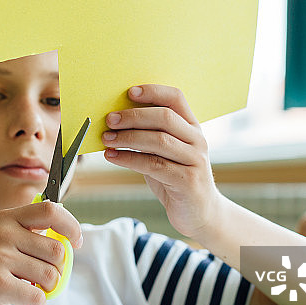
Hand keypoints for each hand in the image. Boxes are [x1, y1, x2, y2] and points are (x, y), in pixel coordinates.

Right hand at [0, 202, 81, 304]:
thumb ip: (20, 235)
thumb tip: (60, 244)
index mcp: (5, 218)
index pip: (51, 210)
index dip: (71, 226)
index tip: (75, 242)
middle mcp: (3, 233)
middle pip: (56, 251)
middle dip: (57, 271)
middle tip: (44, 280)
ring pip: (49, 276)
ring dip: (46, 290)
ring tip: (30, 294)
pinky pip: (37, 296)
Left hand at [101, 84, 218, 237]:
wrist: (199, 213)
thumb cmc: (175, 177)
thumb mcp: (164, 153)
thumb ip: (149, 135)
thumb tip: (114, 120)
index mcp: (192, 127)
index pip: (176, 98)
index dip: (153, 91)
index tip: (129, 92)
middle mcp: (197, 140)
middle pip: (165, 117)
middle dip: (133, 116)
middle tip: (109, 119)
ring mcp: (194, 160)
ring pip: (159, 140)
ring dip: (128, 137)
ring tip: (106, 139)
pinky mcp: (187, 181)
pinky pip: (154, 165)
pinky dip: (129, 159)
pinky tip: (112, 157)